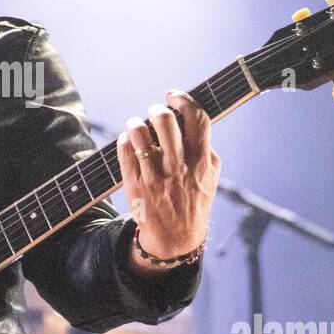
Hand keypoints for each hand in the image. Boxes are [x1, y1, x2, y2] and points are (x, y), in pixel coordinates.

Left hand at [116, 89, 220, 265]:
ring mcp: (155, 177)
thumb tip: (189, 118)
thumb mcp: (208, 175)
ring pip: (139, 134)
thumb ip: (204, 148)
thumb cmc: (193, 199)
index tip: (173, 95)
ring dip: (135, 123)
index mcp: (201, 161)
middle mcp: (179, 167)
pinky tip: (129, 141)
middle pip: (165, 121)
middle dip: (157, 109)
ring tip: (136, 126)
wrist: (176, 238)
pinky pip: (125, 151)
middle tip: (154, 112)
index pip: (197, 119)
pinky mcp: (135, 185)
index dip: (184, 100)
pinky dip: (125, 140)